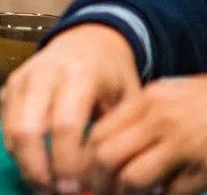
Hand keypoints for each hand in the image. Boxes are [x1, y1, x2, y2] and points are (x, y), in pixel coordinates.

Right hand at [0, 24, 141, 192]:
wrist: (87, 40)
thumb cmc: (112, 75)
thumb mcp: (129, 98)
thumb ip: (121, 135)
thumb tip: (116, 182)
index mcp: (79, 74)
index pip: (65, 124)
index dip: (68, 162)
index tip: (77, 189)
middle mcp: (43, 73)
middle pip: (28, 128)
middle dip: (39, 169)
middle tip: (56, 194)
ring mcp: (20, 79)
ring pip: (11, 129)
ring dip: (25, 165)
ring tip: (45, 188)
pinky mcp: (8, 87)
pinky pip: (4, 126)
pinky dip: (17, 153)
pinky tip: (36, 170)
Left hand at [84, 76, 206, 194]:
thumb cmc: (205, 101)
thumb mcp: (169, 97)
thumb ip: (139, 118)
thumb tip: (104, 149)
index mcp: (147, 101)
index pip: (98, 132)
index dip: (87, 158)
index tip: (86, 173)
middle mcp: (160, 121)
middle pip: (107, 156)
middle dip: (100, 180)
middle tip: (101, 190)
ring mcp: (184, 144)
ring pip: (133, 178)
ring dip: (127, 193)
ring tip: (130, 194)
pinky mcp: (205, 166)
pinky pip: (172, 192)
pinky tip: (165, 191)